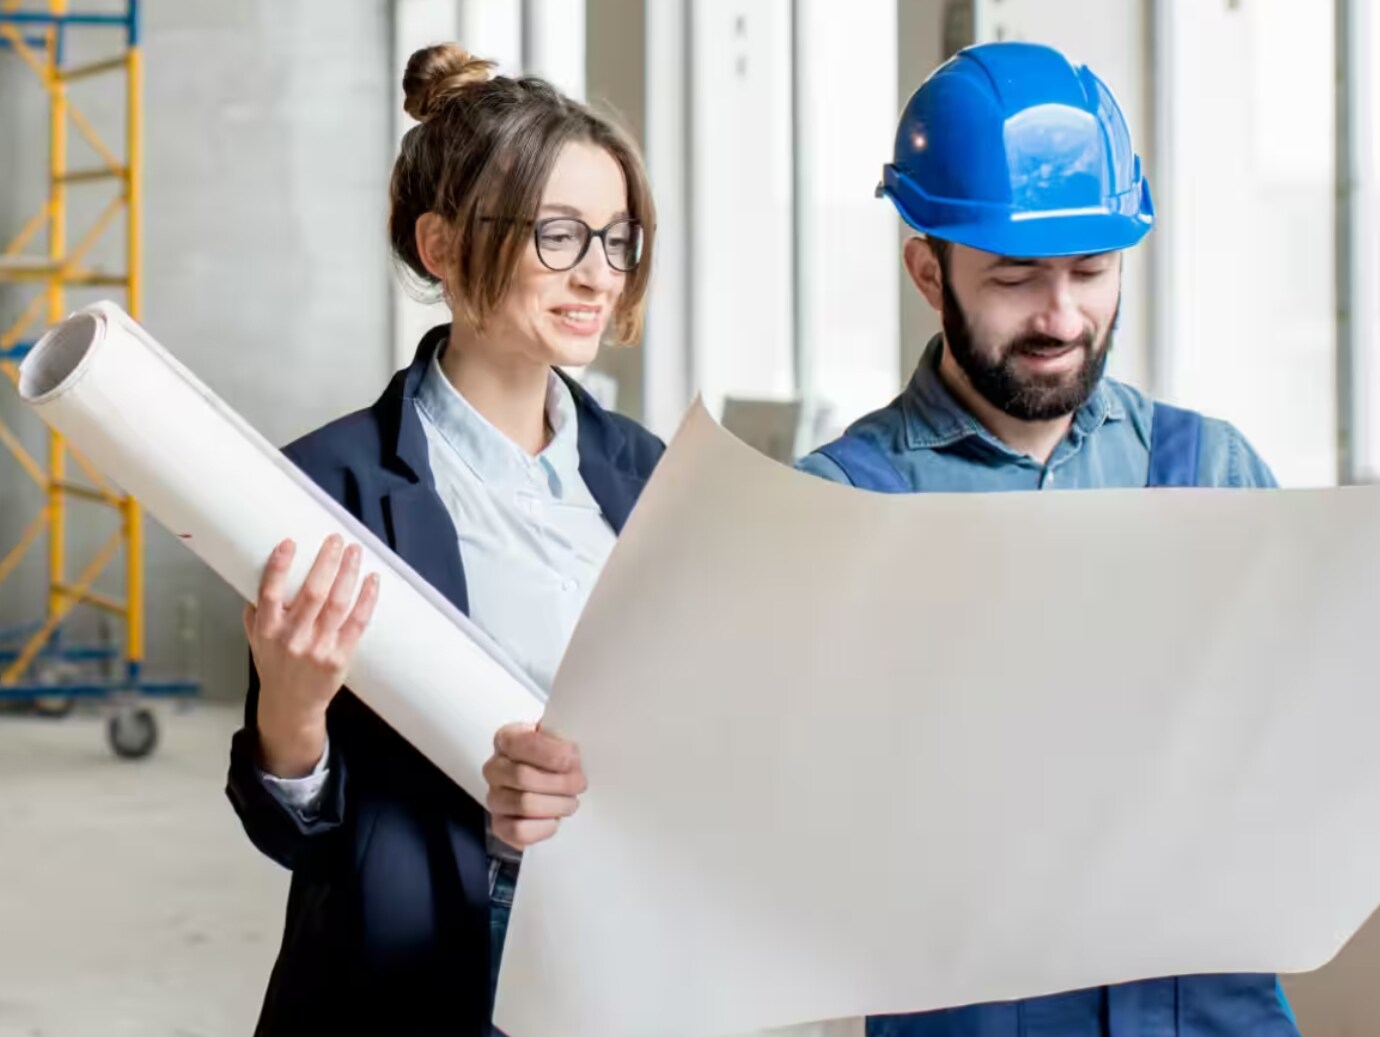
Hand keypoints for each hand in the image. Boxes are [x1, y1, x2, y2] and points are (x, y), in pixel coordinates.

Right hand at [245, 535, 378, 777]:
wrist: (291, 705)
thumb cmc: (274, 664)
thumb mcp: (256, 639)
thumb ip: (256, 610)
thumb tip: (257, 574)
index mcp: (268, 630)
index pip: (269, 593)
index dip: (279, 567)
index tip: (289, 542)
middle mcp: (292, 638)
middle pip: (311, 593)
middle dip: (325, 562)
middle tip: (336, 539)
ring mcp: (317, 648)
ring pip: (337, 604)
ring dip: (348, 574)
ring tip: (355, 552)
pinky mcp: (340, 657)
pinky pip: (357, 623)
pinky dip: (366, 600)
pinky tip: (372, 580)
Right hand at [483, 723, 587, 849]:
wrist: (546, 788)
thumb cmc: (553, 761)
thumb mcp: (558, 741)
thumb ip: (562, 741)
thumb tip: (573, 754)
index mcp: (506, 739)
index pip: (523, 744)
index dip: (551, 754)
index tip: (574, 759)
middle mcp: (494, 768)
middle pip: (523, 777)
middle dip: (560, 782)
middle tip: (579, 784)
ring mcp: (494, 798)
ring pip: (524, 805)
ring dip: (557, 805)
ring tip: (571, 802)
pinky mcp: (499, 825)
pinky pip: (519, 831)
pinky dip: (543, 827)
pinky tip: (555, 820)